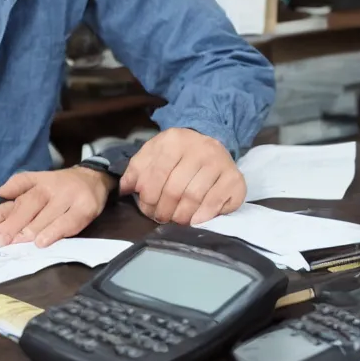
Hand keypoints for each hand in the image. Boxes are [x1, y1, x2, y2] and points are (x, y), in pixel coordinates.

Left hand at [0, 167, 113, 247]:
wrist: (96, 177)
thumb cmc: (63, 185)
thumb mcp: (39, 181)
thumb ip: (18, 187)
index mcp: (37, 183)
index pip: (14, 199)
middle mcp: (51, 188)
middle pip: (27, 207)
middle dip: (9, 226)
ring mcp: (69, 198)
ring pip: (46, 216)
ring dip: (28, 232)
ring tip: (13, 243)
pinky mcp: (86, 208)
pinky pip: (69, 222)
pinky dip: (55, 232)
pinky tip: (42, 242)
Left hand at [122, 128, 243, 225]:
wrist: (210, 144)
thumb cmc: (177, 155)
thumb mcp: (153, 154)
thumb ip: (136, 169)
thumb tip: (124, 188)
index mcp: (174, 140)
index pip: (156, 173)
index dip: (148, 196)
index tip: (147, 207)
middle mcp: (200, 148)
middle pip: (175, 189)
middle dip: (163, 210)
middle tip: (160, 218)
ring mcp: (220, 162)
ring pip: (194, 197)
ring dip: (181, 216)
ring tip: (175, 220)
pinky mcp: (235, 178)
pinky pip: (215, 202)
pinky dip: (202, 216)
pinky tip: (194, 220)